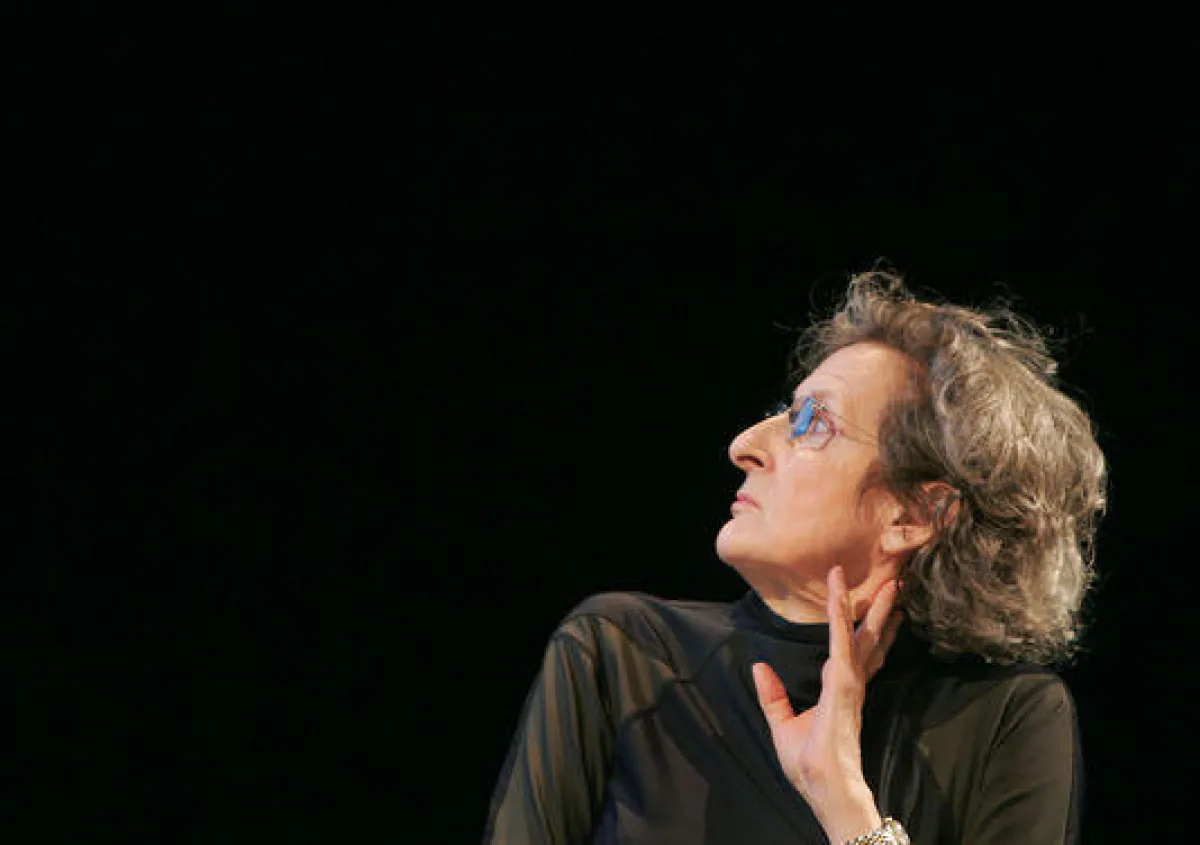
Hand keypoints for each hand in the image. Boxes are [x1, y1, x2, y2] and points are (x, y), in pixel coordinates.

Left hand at [752, 567, 902, 842]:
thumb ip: (773, 696)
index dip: (857, 623)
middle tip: (894, 582)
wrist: (822, 786)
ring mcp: (850, 685)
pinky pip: (843, 649)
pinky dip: (841, 624)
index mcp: (841, 689)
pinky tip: (841, 603)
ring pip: (860, 638)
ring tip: (888, 585)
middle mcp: (851, 684)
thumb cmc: (808, 764)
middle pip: (867, 640)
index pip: (851, 648)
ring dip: (871, 610)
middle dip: (880, 611)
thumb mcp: (782, 724)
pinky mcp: (844, 690)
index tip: (862, 598)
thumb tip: (758, 666)